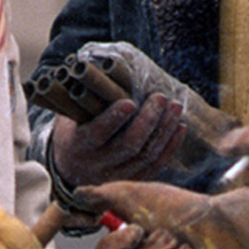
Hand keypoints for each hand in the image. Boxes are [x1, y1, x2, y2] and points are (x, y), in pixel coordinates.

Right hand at [49, 90, 191, 187]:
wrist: (71, 169)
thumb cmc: (72, 131)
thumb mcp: (68, 115)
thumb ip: (83, 98)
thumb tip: (101, 67)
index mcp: (78, 146)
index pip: (97, 134)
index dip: (114, 118)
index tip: (130, 102)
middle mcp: (98, 165)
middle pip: (128, 146)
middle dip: (148, 120)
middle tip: (160, 97)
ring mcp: (117, 176)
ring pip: (146, 156)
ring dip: (164, 130)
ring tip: (175, 107)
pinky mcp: (133, 180)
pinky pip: (156, 166)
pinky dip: (171, 146)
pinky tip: (179, 127)